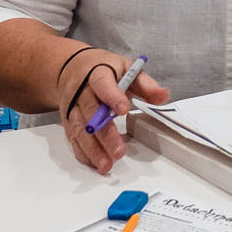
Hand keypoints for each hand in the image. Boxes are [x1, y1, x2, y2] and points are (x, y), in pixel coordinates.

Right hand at [61, 48, 171, 173]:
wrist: (73, 68)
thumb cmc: (104, 69)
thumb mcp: (127, 68)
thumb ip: (145, 84)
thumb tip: (163, 95)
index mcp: (97, 74)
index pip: (103, 84)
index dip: (113, 97)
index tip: (124, 110)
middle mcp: (81, 91)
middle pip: (91, 112)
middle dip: (105, 134)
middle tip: (118, 150)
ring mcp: (73, 107)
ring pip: (80, 129)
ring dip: (92, 149)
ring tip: (106, 164)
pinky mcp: (68, 121)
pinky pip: (73, 138)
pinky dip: (83, 153)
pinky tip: (95, 163)